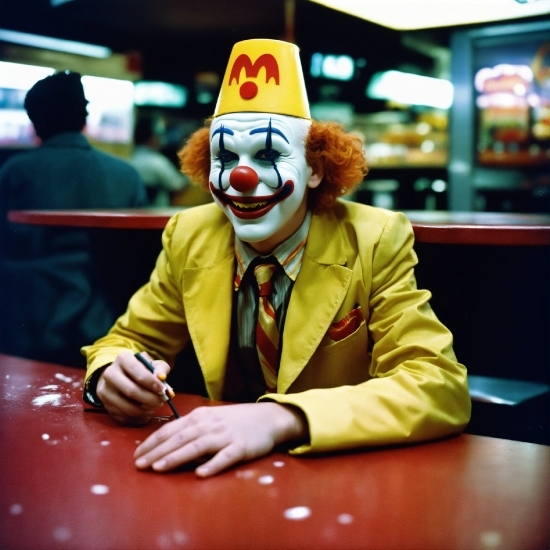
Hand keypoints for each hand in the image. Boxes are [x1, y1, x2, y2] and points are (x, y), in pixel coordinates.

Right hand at [96, 350, 170, 425]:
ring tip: (154, 406)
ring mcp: (105, 391)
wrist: (121, 378)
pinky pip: (123, 416)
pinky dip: (138, 417)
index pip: (137, 371)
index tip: (162, 389)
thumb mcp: (153, 365)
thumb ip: (160, 369)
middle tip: (160, 401)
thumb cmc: (141, 371)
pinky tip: (145, 411)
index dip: (151, 382)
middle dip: (150, 399)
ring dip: (145, 410)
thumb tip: (161, 377)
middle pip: (131, 391)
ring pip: (127, 407)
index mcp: (123, 359)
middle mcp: (110, 373)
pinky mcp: (105, 405)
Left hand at [134, 402, 308, 476]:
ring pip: (197, 446)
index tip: (136, 455)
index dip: (152, 442)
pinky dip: (213, 464)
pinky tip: (201, 474)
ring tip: (159, 468)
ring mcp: (225, 435)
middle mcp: (210, 424)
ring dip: (177, 457)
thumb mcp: (211, 420)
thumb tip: (166, 445)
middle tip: (139, 465)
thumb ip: (191, 430)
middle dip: (156, 452)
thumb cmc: (235, 421)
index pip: (171, 430)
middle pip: (179, 438)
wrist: (267, 418)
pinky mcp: (241, 446)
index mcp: (200, 417)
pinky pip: (225, 456)